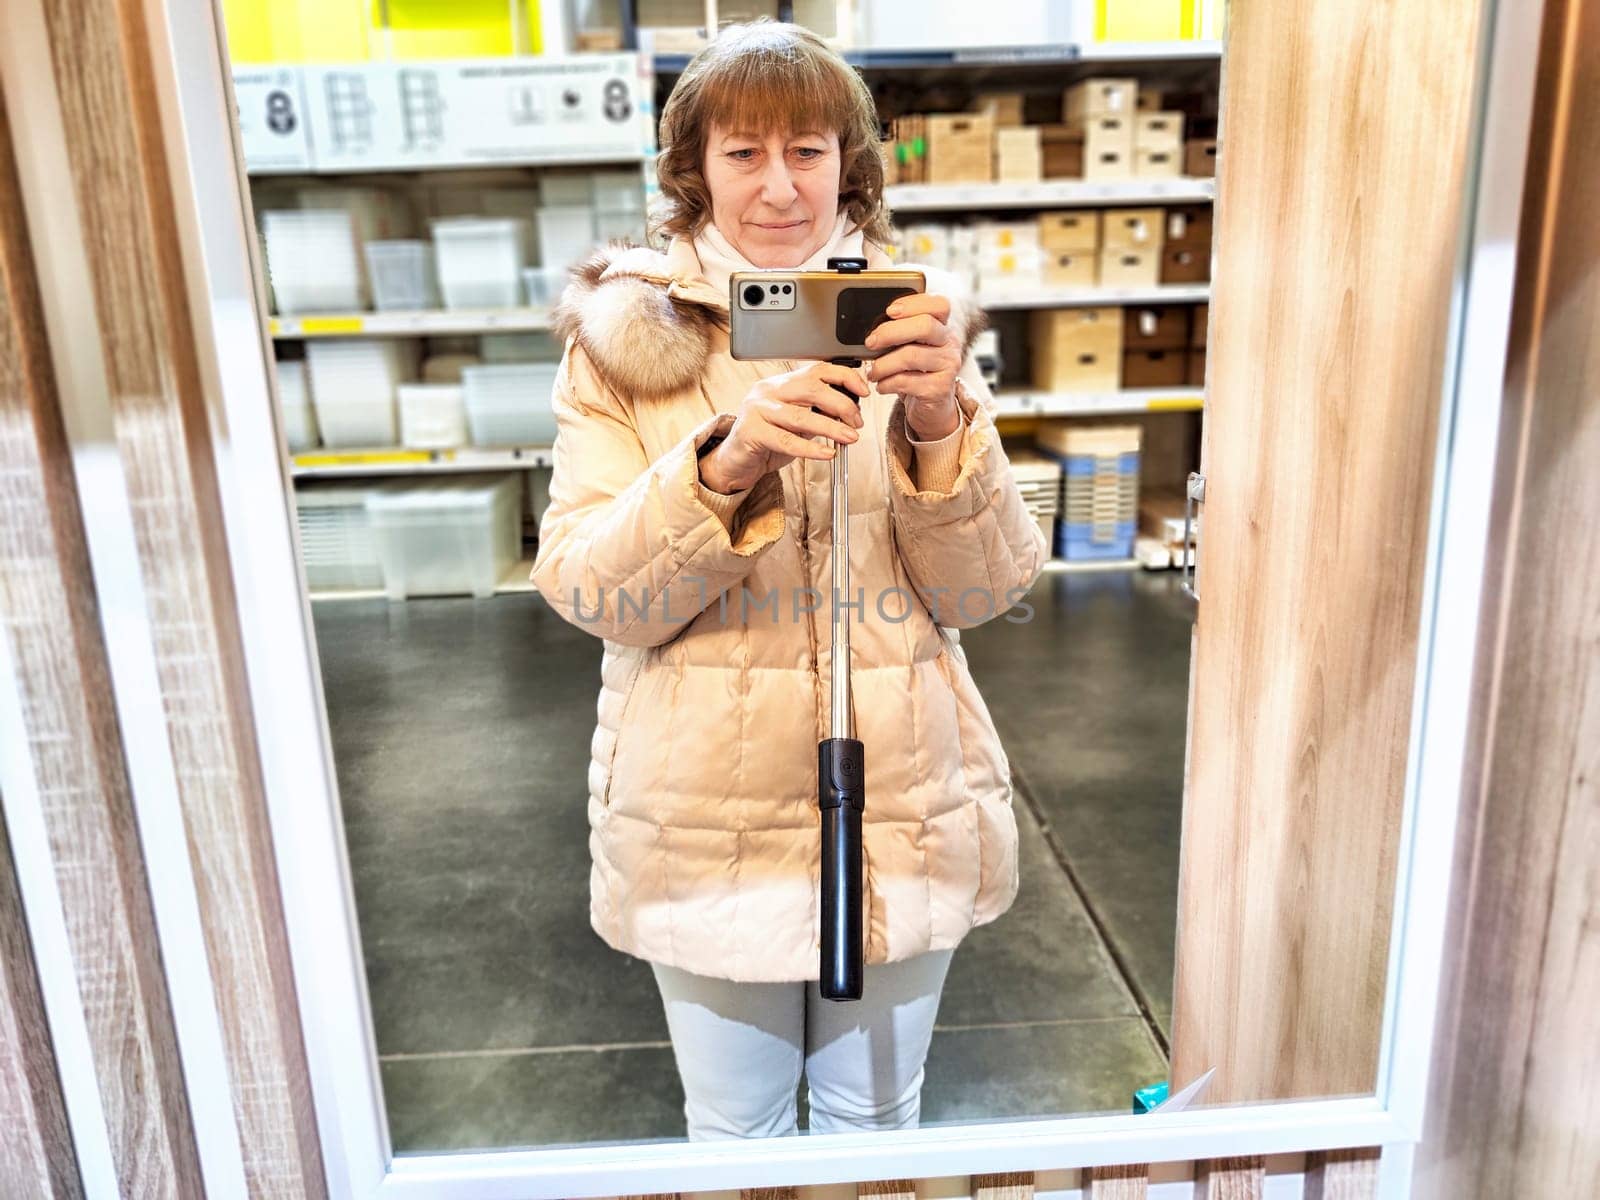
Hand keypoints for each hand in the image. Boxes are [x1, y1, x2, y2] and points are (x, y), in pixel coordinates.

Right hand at [699, 360, 867, 493]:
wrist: (736, 461)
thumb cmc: (767, 441)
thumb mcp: (797, 423)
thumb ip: (818, 413)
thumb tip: (850, 412)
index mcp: (780, 384)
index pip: (816, 370)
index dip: (843, 377)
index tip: (863, 391)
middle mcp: (767, 391)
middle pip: (811, 388)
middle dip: (841, 405)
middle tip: (857, 422)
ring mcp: (756, 409)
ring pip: (801, 415)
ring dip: (831, 427)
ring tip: (850, 437)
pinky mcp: (751, 432)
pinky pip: (786, 440)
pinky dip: (810, 448)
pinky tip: (827, 453)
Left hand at [862, 291, 962, 440]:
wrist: (932, 407)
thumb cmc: (916, 372)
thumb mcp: (911, 347)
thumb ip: (900, 333)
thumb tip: (871, 328)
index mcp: (942, 326)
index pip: (939, 305)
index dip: (913, 304)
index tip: (889, 311)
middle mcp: (950, 343)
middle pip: (925, 326)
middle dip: (891, 332)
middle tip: (870, 342)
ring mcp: (948, 366)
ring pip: (911, 356)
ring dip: (883, 364)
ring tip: (873, 372)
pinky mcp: (939, 388)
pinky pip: (906, 381)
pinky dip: (886, 383)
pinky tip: (881, 386)